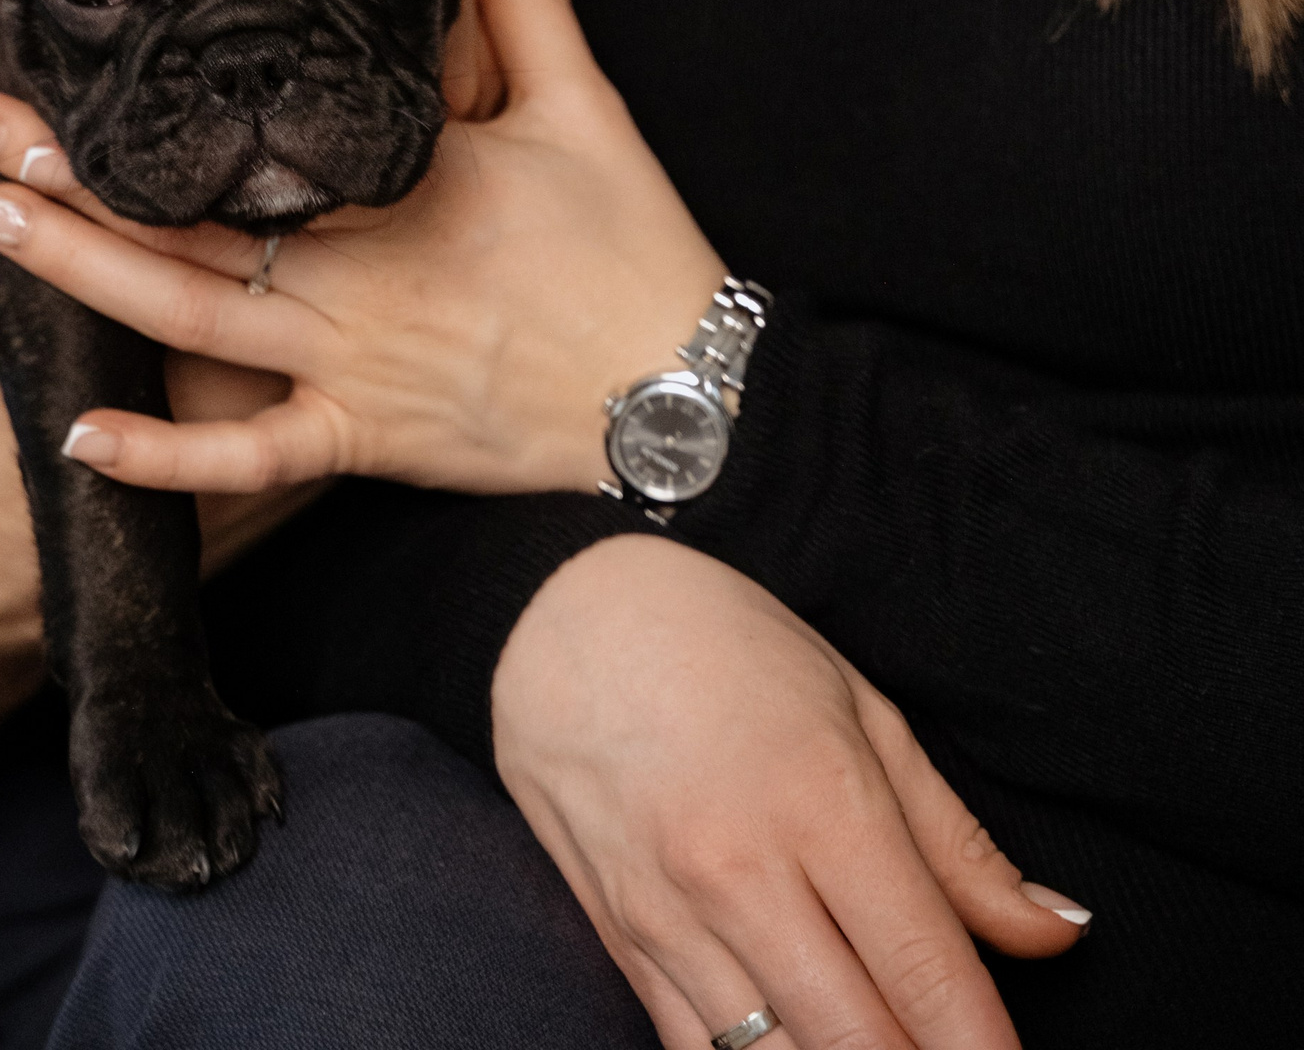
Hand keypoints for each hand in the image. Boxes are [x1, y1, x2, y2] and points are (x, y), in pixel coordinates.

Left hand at [0, 0, 728, 496]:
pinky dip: (165, 457)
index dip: (152, 87)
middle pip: (183, 215)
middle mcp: (354, 273)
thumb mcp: (585, 103)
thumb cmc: (635, 247)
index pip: (250, 125)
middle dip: (68, 168)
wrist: (688, 403)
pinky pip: (251, 459)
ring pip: (189, 318)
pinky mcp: (366, 441)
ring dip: (80, 272)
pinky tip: (80, 435)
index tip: (71, 40)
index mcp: (401, 182)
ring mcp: (350, 365)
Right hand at [494, 538, 1087, 1049]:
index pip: (929, 974)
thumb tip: (1055, 931)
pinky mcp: (622, 941)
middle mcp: (743, 872)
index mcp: (822, 801)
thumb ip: (957, 842)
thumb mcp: (862, 710)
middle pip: (862, 1044)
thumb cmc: (727, 646)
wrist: (563, 613)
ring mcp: (672, 915)